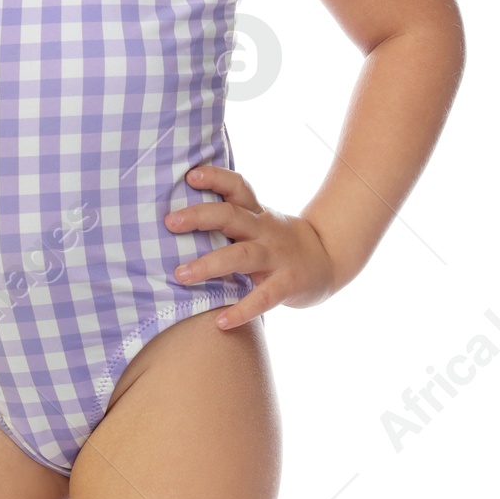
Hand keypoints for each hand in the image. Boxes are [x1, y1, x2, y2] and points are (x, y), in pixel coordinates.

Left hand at [165, 165, 338, 327]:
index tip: (190, 176)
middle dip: (200, 216)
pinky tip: (220, 323)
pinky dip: (242, 310)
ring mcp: (277, 256)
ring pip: (241, 256)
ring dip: (209, 264)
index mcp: (257, 213)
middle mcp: (266, 230)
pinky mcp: (288, 283)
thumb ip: (229, 218)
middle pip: (231, 216)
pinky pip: (264, 297)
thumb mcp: (259, 223)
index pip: (237, 187)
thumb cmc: (280, 242)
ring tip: (181, 275)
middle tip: (170, 222)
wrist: (329, 260)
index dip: (216, 178)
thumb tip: (178, 216)